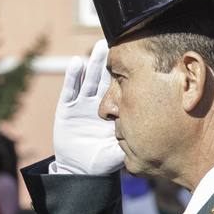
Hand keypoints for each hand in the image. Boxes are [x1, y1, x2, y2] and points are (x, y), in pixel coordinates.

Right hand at [53, 39, 124, 174]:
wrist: (80, 170)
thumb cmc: (103, 161)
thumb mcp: (120, 150)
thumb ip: (130, 141)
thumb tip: (147, 133)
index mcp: (114, 110)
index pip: (121, 88)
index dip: (126, 74)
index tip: (137, 56)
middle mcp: (98, 103)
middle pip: (105, 78)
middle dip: (111, 62)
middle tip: (119, 43)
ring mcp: (82, 105)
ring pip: (89, 80)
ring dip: (94, 63)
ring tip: (100, 47)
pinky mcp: (66, 109)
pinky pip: (70, 91)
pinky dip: (73, 77)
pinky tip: (77, 63)